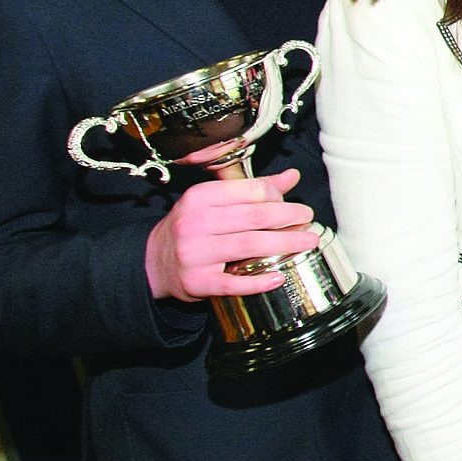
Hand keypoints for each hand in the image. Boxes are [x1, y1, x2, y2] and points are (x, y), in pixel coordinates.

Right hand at [143, 169, 319, 300]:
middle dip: (289, 217)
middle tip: (308, 219)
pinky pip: (232, 283)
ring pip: (249, 246)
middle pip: (255, 217)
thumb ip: (252, 190)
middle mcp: (195, 223)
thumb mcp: (212, 202)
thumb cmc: (190, 228)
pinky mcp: (197, 282)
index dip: (279, 197)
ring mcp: (195, 254)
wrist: (152, 262)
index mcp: (200, 197)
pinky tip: (278, 277)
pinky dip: (258, 282)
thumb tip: (291, 177)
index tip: (294, 204)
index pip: (250, 191)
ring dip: (285, 243)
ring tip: (307, 241)